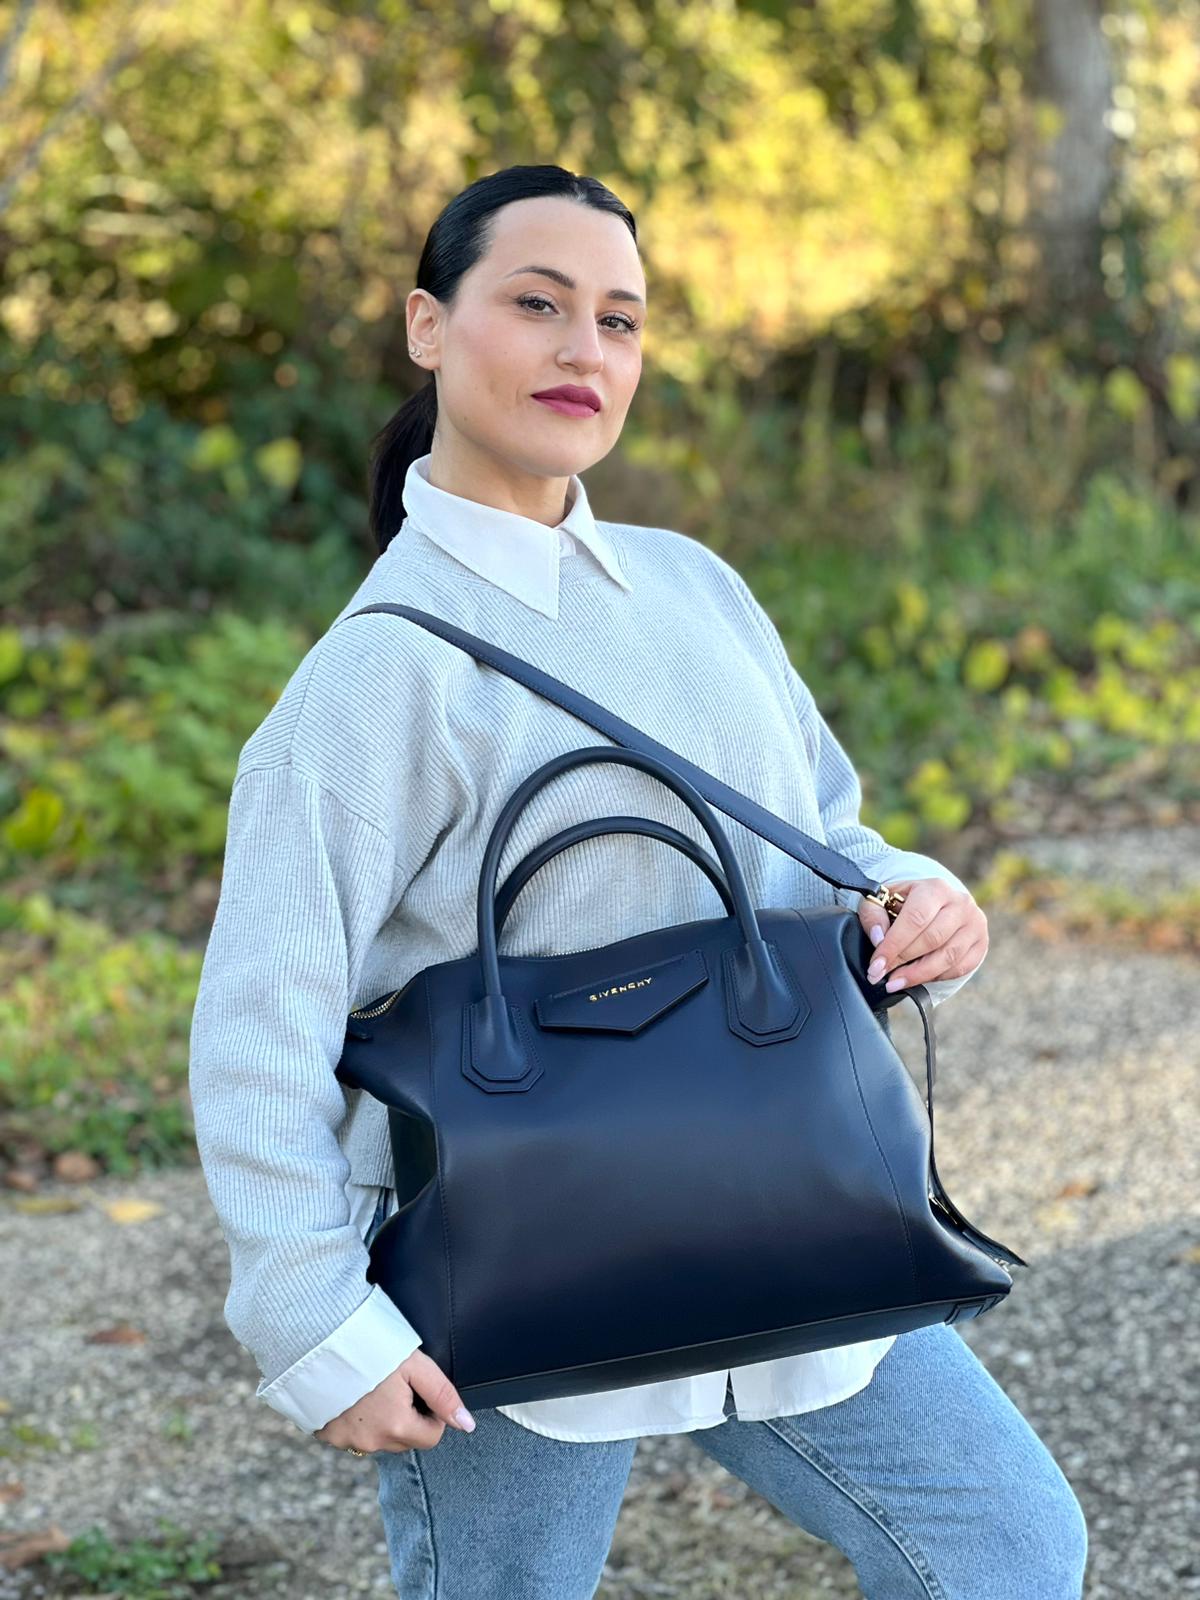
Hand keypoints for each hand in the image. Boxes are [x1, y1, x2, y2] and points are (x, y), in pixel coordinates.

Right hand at [313, 1348, 475, 1453]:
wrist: (319, 1341)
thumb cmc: (371, 1348)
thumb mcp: (415, 1365)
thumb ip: (443, 1395)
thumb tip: (467, 1424)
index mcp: (396, 1427)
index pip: (432, 1437)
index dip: (432, 1413)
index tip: (419, 1389)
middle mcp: (370, 1442)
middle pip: (405, 1439)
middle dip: (408, 1417)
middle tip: (396, 1385)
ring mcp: (345, 1441)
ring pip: (379, 1438)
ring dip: (382, 1421)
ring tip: (373, 1387)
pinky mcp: (326, 1434)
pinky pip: (352, 1435)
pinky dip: (357, 1420)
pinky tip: (353, 1395)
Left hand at [858, 878, 987, 993]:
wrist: (937, 903)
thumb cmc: (906, 903)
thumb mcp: (884, 899)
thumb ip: (874, 915)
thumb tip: (878, 938)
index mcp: (935, 888)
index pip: (915, 918)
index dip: (894, 944)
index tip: (876, 964)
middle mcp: (960, 903)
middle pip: (932, 939)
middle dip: (903, 961)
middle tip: (881, 975)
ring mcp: (975, 924)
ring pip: (948, 957)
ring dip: (919, 974)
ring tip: (895, 983)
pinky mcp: (981, 943)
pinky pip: (960, 968)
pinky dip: (937, 977)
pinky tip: (918, 978)